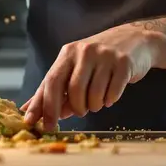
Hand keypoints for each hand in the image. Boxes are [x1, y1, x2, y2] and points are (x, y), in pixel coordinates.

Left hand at [22, 24, 159, 128]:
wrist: (134, 40)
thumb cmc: (98, 59)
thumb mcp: (75, 67)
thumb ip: (54, 89)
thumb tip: (32, 112)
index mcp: (68, 53)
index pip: (51, 81)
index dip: (45, 106)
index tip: (43, 125)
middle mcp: (85, 52)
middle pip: (73, 90)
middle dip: (75, 108)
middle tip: (80, 112)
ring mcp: (105, 56)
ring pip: (94, 94)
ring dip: (94, 106)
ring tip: (97, 100)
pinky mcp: (124, 63)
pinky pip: (113, 93)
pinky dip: (110, 100)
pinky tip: (110, 94)